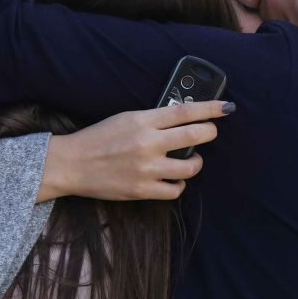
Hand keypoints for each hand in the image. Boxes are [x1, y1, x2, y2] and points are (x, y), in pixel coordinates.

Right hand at [37, 100, 235, 202]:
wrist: (72, 164)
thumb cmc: (98, 138)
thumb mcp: (125, 118)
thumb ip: (153, 119)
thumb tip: (182, 119)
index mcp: (142, 121)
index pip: (185, 111)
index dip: (210, 108)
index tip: (226, 108)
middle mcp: (147, 143)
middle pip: (195, 137)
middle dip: (209, 133)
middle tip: (210, 133)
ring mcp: (146, 169)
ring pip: (190, 168)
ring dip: (196, 163)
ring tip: (192, 160)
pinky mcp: (142, 190)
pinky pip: (175, 190)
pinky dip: (179, 185)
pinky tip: (175, 179)